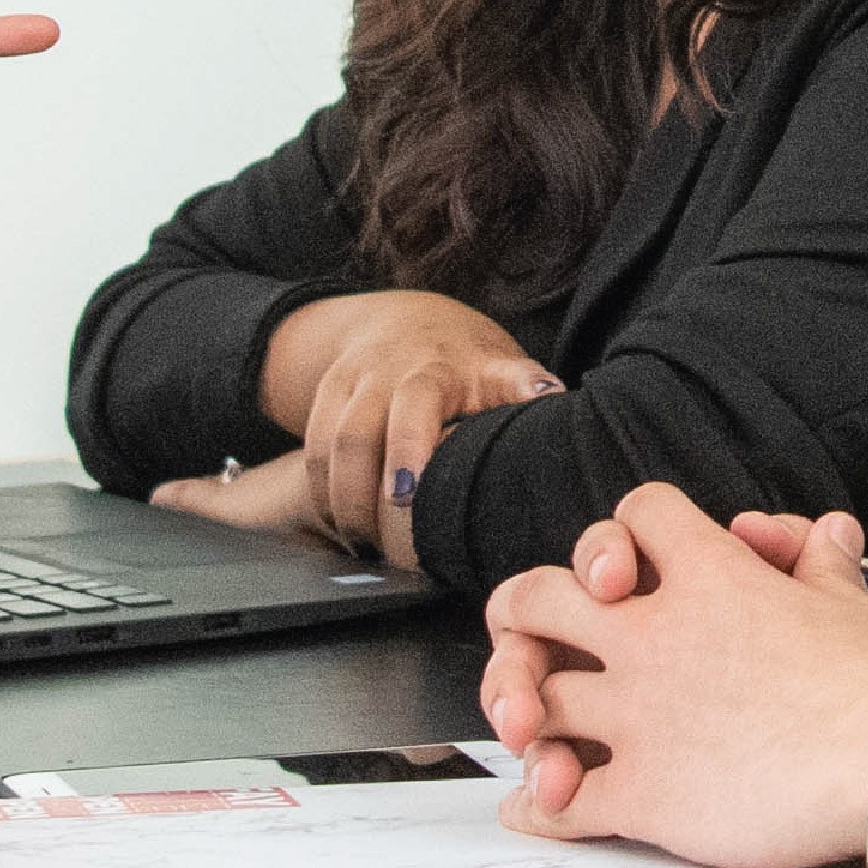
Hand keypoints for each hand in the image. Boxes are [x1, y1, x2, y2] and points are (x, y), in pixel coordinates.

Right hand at [250, 287, 556, 552]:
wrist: (408, 319)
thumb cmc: (467, 360)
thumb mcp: (501, 365)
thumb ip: (523, 385)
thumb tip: (556, 399)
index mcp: (438, 368)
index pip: (416, 404)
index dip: (408, 448)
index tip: (405, 495)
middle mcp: (387, 370)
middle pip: (356, 434)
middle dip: (360, 495)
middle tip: (379, 547)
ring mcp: (351, 382)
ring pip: (326, 447)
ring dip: (340, 504)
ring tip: (362, 545)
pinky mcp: (324, 394)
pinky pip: (311, 448)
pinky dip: (321, 493)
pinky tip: (341, 525)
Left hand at [479, 484, 867, 867]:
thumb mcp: (861, 608)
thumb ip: (826, 568)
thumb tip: (828, 532)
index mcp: (709, 577)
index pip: (637, 515)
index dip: (628, 531)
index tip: (629, 562)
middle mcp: (654, 636)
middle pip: (539, 596)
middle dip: (524, 610)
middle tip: (528, 630)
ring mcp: (638, 714)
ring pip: (538, 698)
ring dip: (525, 713)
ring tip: (528, 728)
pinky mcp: (642, 791)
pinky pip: (561, 801)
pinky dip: (538, 807)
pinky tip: (530, 810)